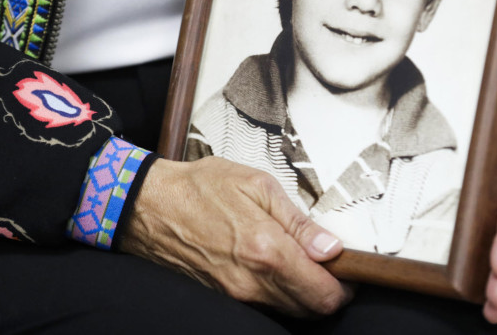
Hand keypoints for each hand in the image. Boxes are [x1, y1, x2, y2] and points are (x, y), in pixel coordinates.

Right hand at [119, 157, 352, 316]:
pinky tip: (275, 266)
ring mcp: (237, 294)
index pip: (324, 294)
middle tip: (327, 262)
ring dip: (304, 293)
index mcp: (266, 250)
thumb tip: (331, 248)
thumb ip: (298, 221)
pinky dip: (280, 293)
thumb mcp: (257, 185)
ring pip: (290, 311)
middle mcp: (253, 281)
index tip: (347, 267)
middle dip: (327, 290)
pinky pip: (265, 305)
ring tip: (300, 260)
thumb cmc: (201, 187)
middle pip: (311, 310)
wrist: (150, 205)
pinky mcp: (224, 296)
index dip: (345, 285)